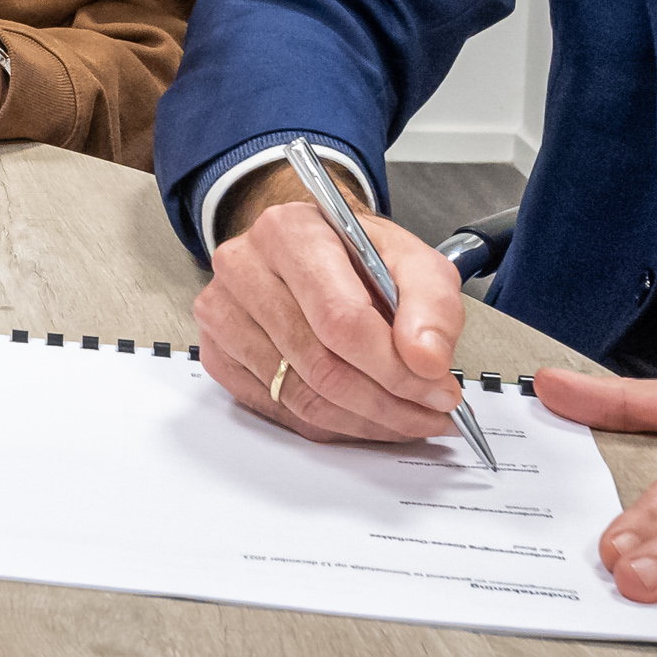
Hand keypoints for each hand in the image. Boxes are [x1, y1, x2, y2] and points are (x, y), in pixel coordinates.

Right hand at [192, 161, 469, 441]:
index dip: (395, 367)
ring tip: (406, 417)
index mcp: (290, 232)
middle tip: (429, 413)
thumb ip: (431, 306)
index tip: (438, 391)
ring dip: (364, 420)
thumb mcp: (413, 261)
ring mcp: (222, 314)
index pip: (341, 319)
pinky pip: (281, 410)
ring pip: (301, 397)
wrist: (311, 252)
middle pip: (320, 365)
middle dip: (387, 403)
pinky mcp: (218, 354)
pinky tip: (364, 415)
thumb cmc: (357, 257)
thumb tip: (428, 361)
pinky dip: (332, 425)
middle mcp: (244, 268)